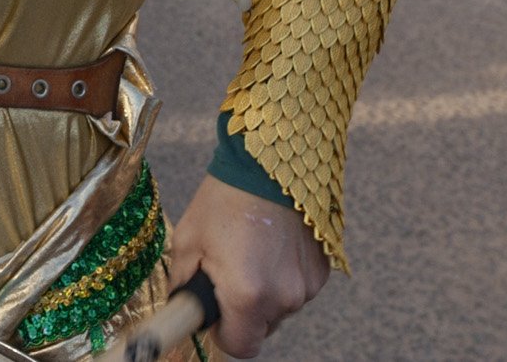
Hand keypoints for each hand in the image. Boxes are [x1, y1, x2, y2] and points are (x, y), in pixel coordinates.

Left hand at [164, 176, 330, 357]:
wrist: (268, 163)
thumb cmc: (224, 199)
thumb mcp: (188, 241)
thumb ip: (184, 285)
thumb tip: (186, 308)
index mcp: (248, 295)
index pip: (239, 347)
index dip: (221, 332)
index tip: (212, 311)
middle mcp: (284, 297)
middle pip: (260, 327)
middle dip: (241, 310)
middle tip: (225, 271)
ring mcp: (308, 285)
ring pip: (279, 307)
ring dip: (263, 292)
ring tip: (248, 250)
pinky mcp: (322, 270)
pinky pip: (296, 288)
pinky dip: (282, 276)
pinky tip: (269, 245)